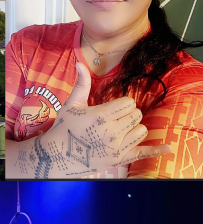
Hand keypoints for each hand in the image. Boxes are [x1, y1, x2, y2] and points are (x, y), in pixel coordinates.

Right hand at [11, 63, 171, 177]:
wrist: (57, 156)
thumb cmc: (64, 128)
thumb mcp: (72, 105)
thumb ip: (81, 84)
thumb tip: (80, 63)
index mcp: (100, 117)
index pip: (129, 103)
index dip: (122, 104)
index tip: (111, 108)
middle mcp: (110, 132)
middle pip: (137, 115)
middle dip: (127, 115)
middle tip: (113, 120)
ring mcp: (115, 148)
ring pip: (141, 131)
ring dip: (133, 128)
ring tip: (118, 131)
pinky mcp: (119, 160)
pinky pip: (143, 153)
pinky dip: (156, 150)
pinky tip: (167, 146)